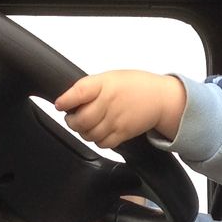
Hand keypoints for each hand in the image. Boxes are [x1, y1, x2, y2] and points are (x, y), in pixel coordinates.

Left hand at [55, 71, 185, 147]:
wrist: (160, 98)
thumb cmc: (135, 85)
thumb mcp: (111, 77)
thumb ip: (91, 87)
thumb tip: (68, 99)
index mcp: (105, 84)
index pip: (79, 92)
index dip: (66, 100)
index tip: (60, 104)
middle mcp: (110, 102)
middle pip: (82, 120)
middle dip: (71, 121)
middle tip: (71, 117)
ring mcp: (116, 120)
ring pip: (89, 134)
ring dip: (82, 132)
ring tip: (84, 125)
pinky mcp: (123, 133)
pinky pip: (102, 143)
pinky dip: (96, 140)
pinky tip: (98, 132)